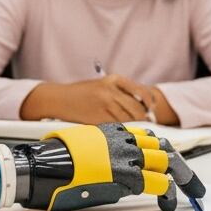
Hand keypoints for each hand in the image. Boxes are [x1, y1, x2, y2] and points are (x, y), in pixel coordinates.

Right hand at [15, 123, 205, 210]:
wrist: (45, 167)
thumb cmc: (56, 161)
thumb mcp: (83, 149)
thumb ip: (103, 154)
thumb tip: (111, 170)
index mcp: (113, 133)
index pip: (147, 139)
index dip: (160, 152)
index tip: (166, 164)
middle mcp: (124, 141)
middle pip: (163, 149)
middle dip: (179, 165)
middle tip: (191, 182)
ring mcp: (128, 157)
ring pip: (166, 162)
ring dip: (179, 176)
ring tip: (189, 191)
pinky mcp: (127, 176)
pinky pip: (157, 182)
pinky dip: (166, 193)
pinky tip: (168, 204)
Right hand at [19, 75, 154, 122]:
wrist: (59, 99)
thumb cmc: (82, 93)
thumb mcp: (103, 85)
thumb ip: (121, 92)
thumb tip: (143, 107)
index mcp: (114, 80)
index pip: (142, 93)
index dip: (150, 105)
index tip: (151, 112)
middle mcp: (111, 91)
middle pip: (137, 109)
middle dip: (143, 118)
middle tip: (146, 124)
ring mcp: (104, 105)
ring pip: (128, 119)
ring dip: (132, 126)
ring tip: (133, 129)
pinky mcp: (97, 119)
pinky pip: (116, 127)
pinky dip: (120, 130)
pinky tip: (119, 131)